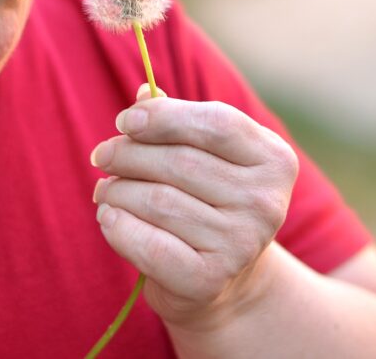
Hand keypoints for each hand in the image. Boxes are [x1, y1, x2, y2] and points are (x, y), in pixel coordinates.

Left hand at [90, 85, 299, 330]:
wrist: (219, 276)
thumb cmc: (206, 199)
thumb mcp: (203, 155)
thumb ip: (177, 121)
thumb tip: (142, 95)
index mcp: (273, 158)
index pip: (216, 123)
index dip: (164, 116)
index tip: (125, 121)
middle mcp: (265, 201)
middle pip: (180, 162)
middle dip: (128, 154)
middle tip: (102, 156)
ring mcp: (241, 244)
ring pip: (158, 201)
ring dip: (117, 191)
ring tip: (105, 189)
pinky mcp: (209, 279)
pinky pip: (149, 244)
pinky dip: (119, 227)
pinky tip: (109, 218)